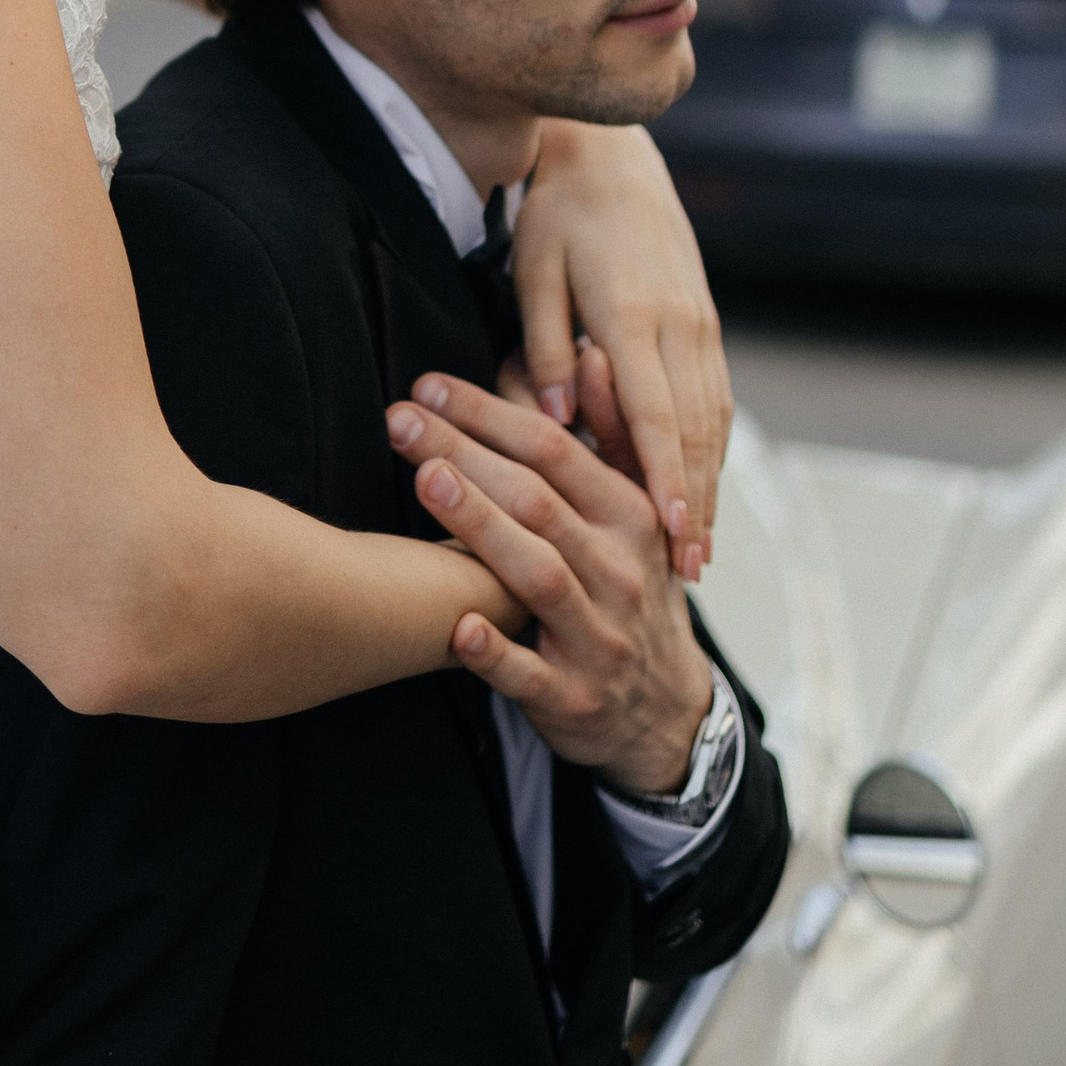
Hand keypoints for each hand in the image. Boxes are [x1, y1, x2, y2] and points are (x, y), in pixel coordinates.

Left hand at [385, 371, 714, 794]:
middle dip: (466, 454)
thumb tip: (593, 354)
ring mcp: (599, 637)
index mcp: (632, 516)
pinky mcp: (572, 698)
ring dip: (481, 527)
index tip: (429, 386)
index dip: (490, 414)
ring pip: (537, 574)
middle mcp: (620, 571)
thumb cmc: (630, 591)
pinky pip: (528, 673)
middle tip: (401, 420)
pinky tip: (457, 623)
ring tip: (426, 482)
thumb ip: (613, 433)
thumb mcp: (638, 514)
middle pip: (537, 501)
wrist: (664, 711)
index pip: (555, 451)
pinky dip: (495, 651)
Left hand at [508, 127, 731, 572]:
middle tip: (691, 570)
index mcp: (634, 315)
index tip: (672, 532)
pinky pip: (717, 398)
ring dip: (710, 485)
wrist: (611, 155)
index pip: (655, 412)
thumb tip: (557, 417)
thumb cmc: (556, 213)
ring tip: (701, 548)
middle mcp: (679, 324)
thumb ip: (545, 344)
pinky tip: (703, 488)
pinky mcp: (706, 320)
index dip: (664, 477)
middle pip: (695, 430)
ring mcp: (701, 323)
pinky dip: (712, 451)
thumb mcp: (534, 272)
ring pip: (714, 419)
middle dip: (697, 503)